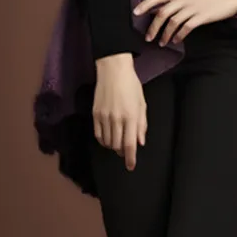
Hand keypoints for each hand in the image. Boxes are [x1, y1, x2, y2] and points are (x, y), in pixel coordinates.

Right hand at [92, 53, 146, 170]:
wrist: (113, 70)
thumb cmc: (131, 84)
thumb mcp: (142, 103)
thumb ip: (142, 124)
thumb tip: (140, 142)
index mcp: (131, 116)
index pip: (130, 144)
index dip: (130, 158)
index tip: (131, 166)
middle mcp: (117, 119)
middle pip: (117, 146)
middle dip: (122, 151)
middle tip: (125, 149)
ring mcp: (104, 117)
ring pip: (107, 142)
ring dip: (113, 146)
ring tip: (117, 142)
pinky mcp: (95, 114)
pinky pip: (98, 134)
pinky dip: (103, 140)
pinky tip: (107, 138)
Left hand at [132, 0, 236, 45]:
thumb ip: (174, 0)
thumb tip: (158, 11)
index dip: (145, 4)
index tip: (135, 13)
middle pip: (162, 13)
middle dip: (153, 27)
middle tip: (148, 37)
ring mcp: (192, 7)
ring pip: (172, 22)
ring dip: (165, 34)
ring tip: (162, 42)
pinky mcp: (201, 16)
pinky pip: (185, 28)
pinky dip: (179, 35)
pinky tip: (176, 40)